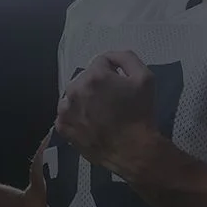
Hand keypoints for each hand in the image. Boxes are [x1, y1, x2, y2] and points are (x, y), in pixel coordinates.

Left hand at [56, 51, 162, 174]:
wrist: (132, 149)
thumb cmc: (140, 114)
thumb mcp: (145, 78)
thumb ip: (127, 58)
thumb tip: (112, 57)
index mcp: (93, 76)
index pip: (102, 62)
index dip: (114, 71)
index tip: (122, 84)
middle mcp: (74, 89)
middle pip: (86, 78)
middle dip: (99, 84)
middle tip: (113, 100)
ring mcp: (65, 109)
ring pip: (74, 95)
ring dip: (85, 98)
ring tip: (102, 112)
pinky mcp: (61, 126)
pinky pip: (68, 113)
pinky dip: (77, 115)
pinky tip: (91, 122)